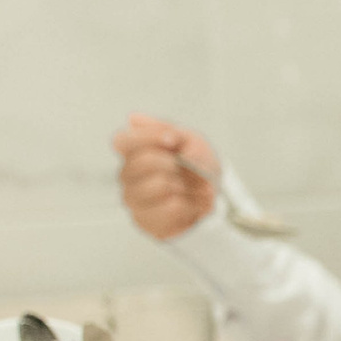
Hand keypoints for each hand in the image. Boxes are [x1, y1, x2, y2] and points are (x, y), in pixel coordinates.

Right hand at [110, 114, 220, 240]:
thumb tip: (135, 119)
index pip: (121, 141)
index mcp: (134, 153)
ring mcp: (134, 200)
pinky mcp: (146, 222)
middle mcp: (128, 176)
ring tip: (188, 188)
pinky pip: (170, 208)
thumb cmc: (200, 170)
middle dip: (173, 164)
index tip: (173, 140)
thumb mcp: (192, 141)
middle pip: (141, 162)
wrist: (219, 201)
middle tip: (186, 169)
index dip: (147, 137)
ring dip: (183, 185)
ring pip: (157, 185)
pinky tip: (189, 205)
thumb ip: (167, 129)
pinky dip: (189, 205)